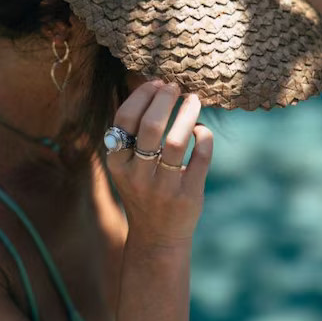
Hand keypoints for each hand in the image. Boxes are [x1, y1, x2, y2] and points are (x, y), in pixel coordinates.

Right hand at [106, 81, 212, 248]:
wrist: (157, 237)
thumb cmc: (143, 190)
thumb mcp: (127, 166)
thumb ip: (134, 134)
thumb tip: (152, 86)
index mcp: (117, 164)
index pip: (125, 119)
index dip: (142, 95)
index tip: (157, 83)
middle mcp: (137, 175)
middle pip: (151, 126)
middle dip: (165, 99)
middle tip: (176, 87)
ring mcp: (163, 187)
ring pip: (177, 140)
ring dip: (188, 113)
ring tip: (194, 100)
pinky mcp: (188, 196)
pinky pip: (200, 157)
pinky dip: (204, 137)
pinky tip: (201, 130)